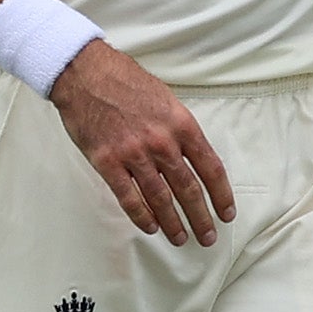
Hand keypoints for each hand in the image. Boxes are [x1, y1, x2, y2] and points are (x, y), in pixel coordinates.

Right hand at [57, 38, 234, 245]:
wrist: (85, 72)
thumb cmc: (126, 81)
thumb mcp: (166, 99)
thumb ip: (180, 130)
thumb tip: (194, 158)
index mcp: (182, 125)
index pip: (211, 168)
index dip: (222, 195)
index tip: (226, 213)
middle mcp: (162, 142)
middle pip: (189, 189)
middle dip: (201, 217)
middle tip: (207, 237)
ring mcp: (134, 154)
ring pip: (160, 199)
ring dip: (173, 223)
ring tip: (181, 239)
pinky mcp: (107, 162)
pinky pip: (128, 198)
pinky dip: (141, 217)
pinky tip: (151, 228)